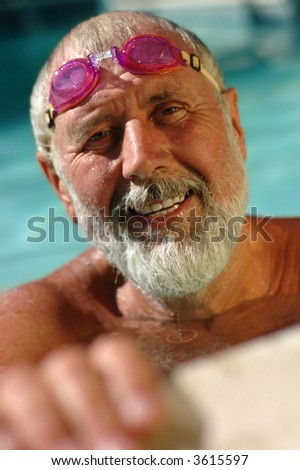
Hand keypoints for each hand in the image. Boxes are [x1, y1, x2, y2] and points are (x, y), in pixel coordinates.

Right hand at [0, 335, 168, 449]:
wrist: (97, 462)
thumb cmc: (140, 445)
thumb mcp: (146, 434)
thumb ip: (142, 423)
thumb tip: (141, 428)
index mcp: (104, 373)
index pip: (113, 353)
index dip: (129, 380)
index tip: (148, 421)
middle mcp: (64, 375)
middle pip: (69, 367)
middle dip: (90, 408)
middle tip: (118, 449)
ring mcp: (29, 390)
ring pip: (23, 382)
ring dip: (43, 419)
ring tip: (65, 454)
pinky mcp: (4, 413)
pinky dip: (4, 424)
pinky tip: (16, 447)